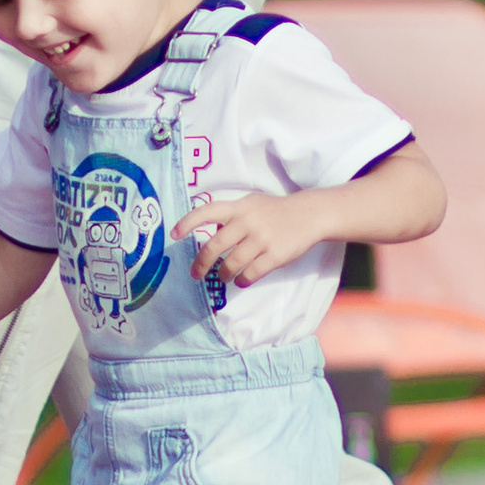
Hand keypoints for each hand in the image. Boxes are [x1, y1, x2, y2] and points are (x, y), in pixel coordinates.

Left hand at [174, 191, 325, 289]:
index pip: (207, 212)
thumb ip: (231, 214)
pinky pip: (251, 273)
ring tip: (224, 277)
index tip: (175, 235)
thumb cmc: (275, 210)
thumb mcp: (251, 203)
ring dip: (224, 274)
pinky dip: (243, 281)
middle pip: (215, 246)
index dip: (188, 223)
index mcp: (239, 207)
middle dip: (201, 263)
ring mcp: (262, 239)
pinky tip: (242, 281)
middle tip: (195, 274)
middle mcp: (247, 221)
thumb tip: (210, 231)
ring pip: (232, 264)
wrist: (310, 215)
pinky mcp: (275, 255)